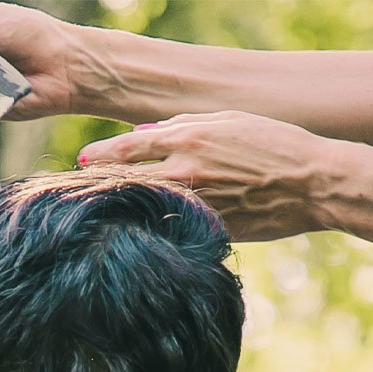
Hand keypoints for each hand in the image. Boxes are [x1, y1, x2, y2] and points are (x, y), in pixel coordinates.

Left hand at [78, 110, 329, 240]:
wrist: (311, 182)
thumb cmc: (272, 144)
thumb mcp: (229, 121)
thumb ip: (183, 125)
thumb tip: (143, 135)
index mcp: (189, 139)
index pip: (128, 148)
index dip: (99, 155)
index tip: (81, 162)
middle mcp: (185, 171)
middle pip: (123, 181)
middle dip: (96, 187)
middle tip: (75, 194)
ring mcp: (191, 204)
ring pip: (139, 209)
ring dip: (116, 212)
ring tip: (97, 215)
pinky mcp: (202, 228)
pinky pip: (166, 229)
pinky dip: (147, 230)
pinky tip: (133, 235)